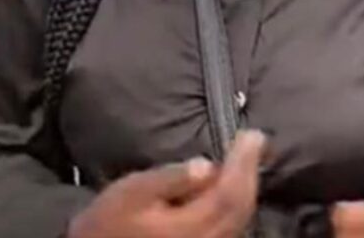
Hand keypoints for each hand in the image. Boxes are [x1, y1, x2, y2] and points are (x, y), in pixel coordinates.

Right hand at [68, 129, 266, 237]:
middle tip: (255, 138)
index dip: (243, 164)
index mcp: (188, 228)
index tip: (251, 135)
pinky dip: (237, 201)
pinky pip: (231, 226)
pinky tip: (234, 184)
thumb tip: (207, 166)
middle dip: (249, 170)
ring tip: (247, 156)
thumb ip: (172, 178)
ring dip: (247, 184)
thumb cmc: (108, 220)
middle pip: (240, 206)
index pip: (228, 194)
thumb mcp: (133, 192)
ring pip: (239, 218)